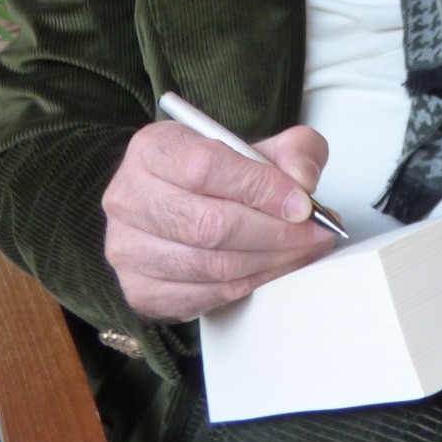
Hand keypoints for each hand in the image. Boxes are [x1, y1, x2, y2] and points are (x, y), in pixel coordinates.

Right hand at [102, 119, 335, 321]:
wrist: (178, 204)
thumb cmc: (216, 175)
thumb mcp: (257, 145)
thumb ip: (294, 149)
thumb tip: (304, 179)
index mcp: (152, 149)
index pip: (206, 168)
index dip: (262, 188)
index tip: (302, 202)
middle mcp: (129, 198)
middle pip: (209, 224)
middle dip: (275, 232)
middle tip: (313, 232)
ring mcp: (127, 249)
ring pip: (210, 265)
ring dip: (269, 262)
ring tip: (302, 250)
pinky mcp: (139, 290)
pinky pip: (205, 296)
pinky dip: (250, 285)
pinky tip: (273, 268)